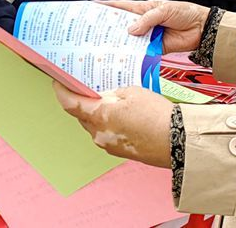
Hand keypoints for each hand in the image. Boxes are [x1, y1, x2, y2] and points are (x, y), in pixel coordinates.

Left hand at [53, 82, 173, 166]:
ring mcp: (108, 145)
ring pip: (95, 125)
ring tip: (113, 101)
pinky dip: (109, 124)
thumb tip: (105, 97)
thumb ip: (112, 93)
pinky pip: (107, 134)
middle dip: (83, 101)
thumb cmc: (156, 115)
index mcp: (98, 116)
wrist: (177, 140)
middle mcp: (99, 134)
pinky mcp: (119, 152)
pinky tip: (123, 116)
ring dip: (98, 114)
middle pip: (82, 115)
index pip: (70, 104)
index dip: (61, 91)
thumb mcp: (131, 92)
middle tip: (89, 88)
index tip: (58, 83)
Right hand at [102, 0, 207, 52]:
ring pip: (129, 40)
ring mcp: (148, 35)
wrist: (201, 28)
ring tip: (104, 47)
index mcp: (143, 8)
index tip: (91, 8)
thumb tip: (131, 29)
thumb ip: (147, 19)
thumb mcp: (164, 10)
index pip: (121, 7)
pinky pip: (140, 52)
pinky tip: (124, 57)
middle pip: (121, 25)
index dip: (106, 7)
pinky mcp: (154, 48)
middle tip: (92, 33)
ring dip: (120, 43)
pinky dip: (133, 55)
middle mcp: (143, 22)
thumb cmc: (185, 13)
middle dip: (108, 28)